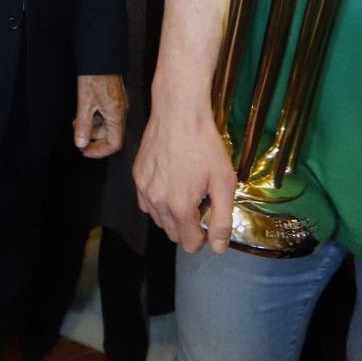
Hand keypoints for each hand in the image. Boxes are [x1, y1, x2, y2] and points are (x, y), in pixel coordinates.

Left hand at [75, 74, 127, 158]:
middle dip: (93, 137)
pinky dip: (95, 117)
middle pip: (110, 135)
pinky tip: (84, 110)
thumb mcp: (85, 103)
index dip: (100, 151)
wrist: (101, 56)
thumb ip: (83, 126)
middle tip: (77, 134)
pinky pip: (107, 114)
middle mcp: (121, 112)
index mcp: (117, 116)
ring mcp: (119, 105)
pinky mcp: (115, 98)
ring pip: (107, 124)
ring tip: (77, 120)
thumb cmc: (95, 77)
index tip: (85, 151)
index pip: (114, 144)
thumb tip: (81, 144)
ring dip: (92, 126)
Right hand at [134, 94, 236, 252]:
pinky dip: (158, 200)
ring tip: (186, 190)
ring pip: (157, 218)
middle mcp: (156, 201)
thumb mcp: (224, 182)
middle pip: (171, 234)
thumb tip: (218, 247)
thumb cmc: (204, 144)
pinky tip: (171, 182)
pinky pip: (145, 201)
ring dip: (172, 214)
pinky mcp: (137, 175)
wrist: (179, 113)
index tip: (209, 220)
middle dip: (187, 225)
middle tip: (201, 201)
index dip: (202, 237)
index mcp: (178, 206)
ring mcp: (143, 188)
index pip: (188, 243)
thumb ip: (222, 220)